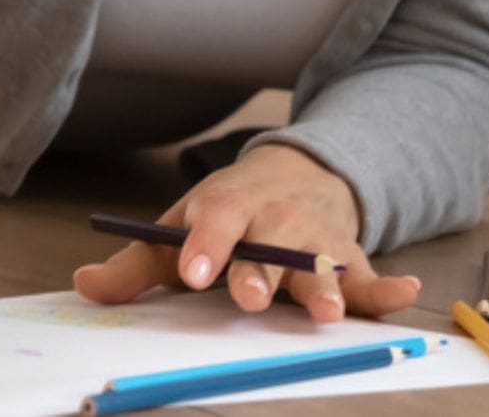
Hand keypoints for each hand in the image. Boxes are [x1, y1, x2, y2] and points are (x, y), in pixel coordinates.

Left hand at [72, 145, 420, 322]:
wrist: (291, 175)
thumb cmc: (225, 216)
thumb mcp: (179, 229)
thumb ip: (135, 264)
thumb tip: (85, 288)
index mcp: (228, 206)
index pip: (214, 218)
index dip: (204, 244)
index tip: (194, 274)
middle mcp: (275, 219)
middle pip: (269, 245)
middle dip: (261, 273)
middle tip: (250, 299)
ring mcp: (316, 241)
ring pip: (321, 263)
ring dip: (324, 287)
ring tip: (328, 312)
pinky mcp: (350, 262)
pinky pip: (370, 277)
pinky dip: (387, 288)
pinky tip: (404, 291)